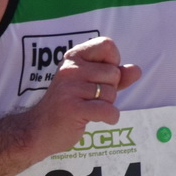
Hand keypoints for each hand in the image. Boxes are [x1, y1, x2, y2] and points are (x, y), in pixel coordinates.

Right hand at [24, 37, 142, 157]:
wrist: (38, 130)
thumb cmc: (67, 105)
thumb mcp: (90, 85)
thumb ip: (114, 76)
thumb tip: (136, 70)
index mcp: (74, 57)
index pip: (107, 45)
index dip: (112, 62)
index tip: (101, 76)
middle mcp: (71, 69)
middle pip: (113, 73)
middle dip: (109, 89)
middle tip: (90, 98)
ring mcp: (70, 88)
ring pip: (111, 93)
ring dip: (106, 105)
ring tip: (87, 108)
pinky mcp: (73, 108)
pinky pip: (108, 110)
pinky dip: (109, 118)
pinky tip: (95, 119)